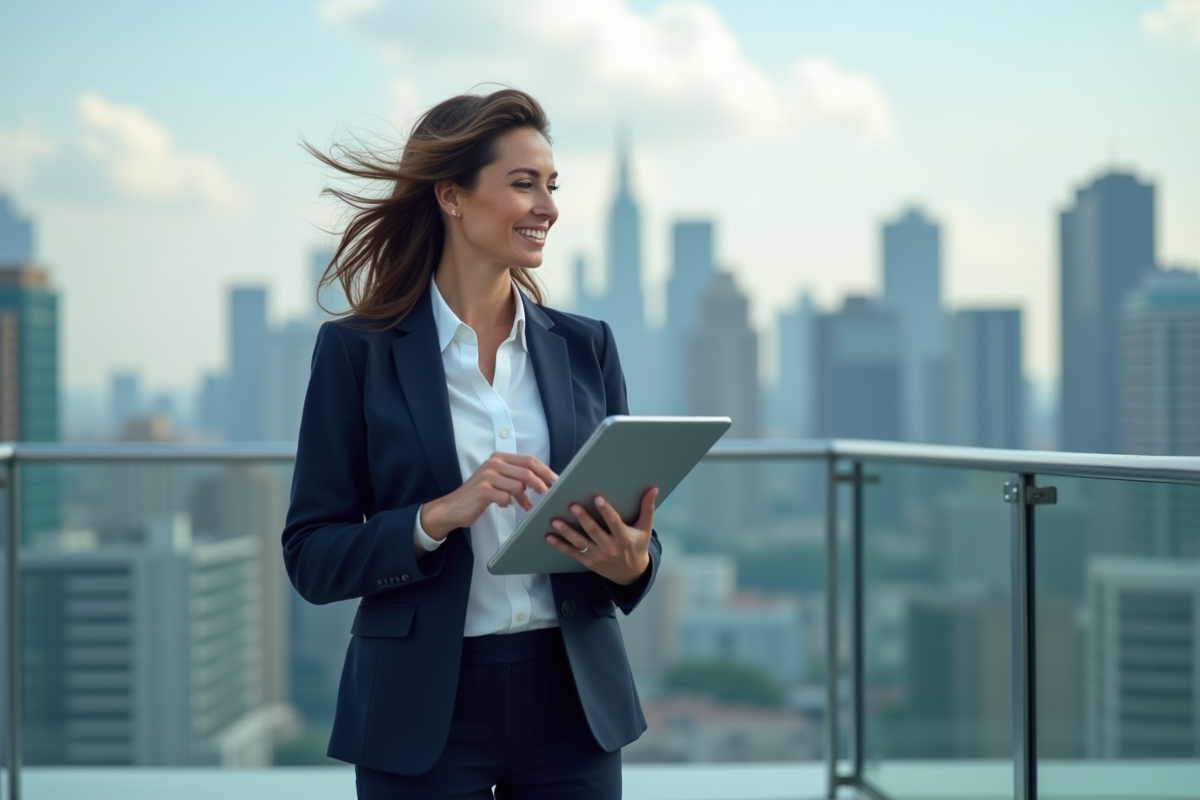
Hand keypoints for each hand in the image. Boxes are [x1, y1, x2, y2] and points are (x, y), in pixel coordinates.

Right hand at [420, 453, 556, 541]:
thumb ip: (515, 476)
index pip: (529, 459)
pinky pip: (506, 497)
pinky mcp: (483, 490)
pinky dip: (509, 503)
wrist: (453, 507)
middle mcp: (493, 463)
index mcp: (499, 457)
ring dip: (525, 499)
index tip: (554, 480)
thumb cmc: (479, 494)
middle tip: (547, 494)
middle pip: (527, 471)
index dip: (544, 470)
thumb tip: (540, 480)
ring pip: (518, 485)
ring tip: (526, 506)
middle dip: (541, 484)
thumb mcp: (497, 479)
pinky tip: (504, 506)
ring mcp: (488, 476)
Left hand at [545, 487, 656, 585]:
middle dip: (583, 519)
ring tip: (555, 521)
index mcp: (624, 538)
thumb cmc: (638, 546)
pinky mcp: (589, 562)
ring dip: (567, 532)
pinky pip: (573, 553)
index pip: (614, 522)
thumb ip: (647, 509)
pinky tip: (549, 537)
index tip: (597, 498)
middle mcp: (610, 548)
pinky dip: (560, 546)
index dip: (606, 511)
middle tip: (572, 506)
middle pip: (594, 531)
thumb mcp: (645, 529)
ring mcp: (598, 556)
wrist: (632, 575)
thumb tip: (653, 489)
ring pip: (580, 543)